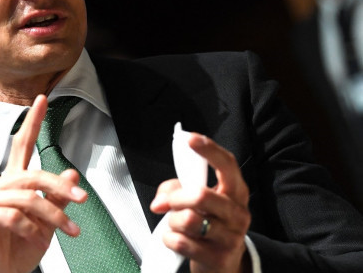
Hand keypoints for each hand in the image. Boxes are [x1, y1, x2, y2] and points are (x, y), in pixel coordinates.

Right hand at [0, 95, 87, 272]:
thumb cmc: (15, 252)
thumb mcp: (45, 225)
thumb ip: (56, 199)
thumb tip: (73, 176)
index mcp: (11, 184)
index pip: (21, 145)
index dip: (32, 122)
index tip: (43, 100)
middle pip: (32, 174)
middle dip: (60, 187)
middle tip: (82, 200)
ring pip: (26, 197)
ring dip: (53, 215)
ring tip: (68, 232)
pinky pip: (10, 216)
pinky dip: (30, 229)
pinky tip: (37, 241)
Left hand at [150, 134, 251, 272]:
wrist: (222, 264)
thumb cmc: (207, 224)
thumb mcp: (194, 202)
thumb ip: (175, 190)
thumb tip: (160, 202)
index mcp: (236, 192)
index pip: (228, 165)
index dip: (209, 150)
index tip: (190, 139)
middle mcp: (238, 213)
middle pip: (202, 195)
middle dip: (176, 198)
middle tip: (164, 204)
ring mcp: (231, 237)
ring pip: (189, 220)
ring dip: (173, 221)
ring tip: (176, 225)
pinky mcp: (218, 258)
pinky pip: (181, 242)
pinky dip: (170, 239)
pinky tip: (176, 240)